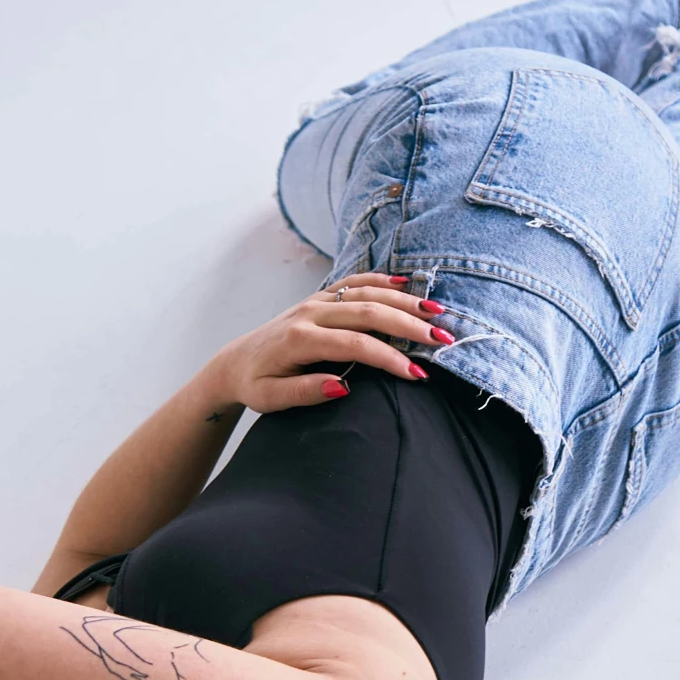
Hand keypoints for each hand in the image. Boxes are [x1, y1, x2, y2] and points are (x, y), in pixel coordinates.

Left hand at [203, 276, 454, 413]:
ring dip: (404, 302)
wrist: (236, 361)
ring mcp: (317, 300)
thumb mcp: (271, 398)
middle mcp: (311, 313)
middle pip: (369, 312)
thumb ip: (305, 391)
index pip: (354, 345)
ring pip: (367, 293)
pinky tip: (408, 284)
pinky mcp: (321, 296)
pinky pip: (355, 281)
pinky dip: (383, 280)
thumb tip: (343, 385)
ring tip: (437, 314)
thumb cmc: (256, 384)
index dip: (388, 359)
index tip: (417, 375)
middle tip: (443, 340)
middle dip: (409, 326)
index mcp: (300, 339)